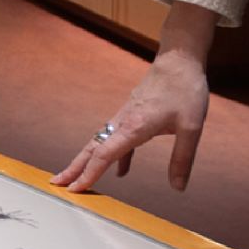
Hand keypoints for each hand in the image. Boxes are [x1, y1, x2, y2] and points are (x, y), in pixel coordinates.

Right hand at [58, 6, 218, 192]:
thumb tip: (178, 188)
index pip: (104, 155)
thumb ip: (183, 159)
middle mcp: (123, 122)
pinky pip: (116, 138)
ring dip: (86, 161)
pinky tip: (121, 171)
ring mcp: (125, 116)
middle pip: (92, 149)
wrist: (178, 59)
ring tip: (75, 177)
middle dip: (74, 167)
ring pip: (99, 142)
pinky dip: (114, 156)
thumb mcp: (191, 128)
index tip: (75, 189)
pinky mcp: (131, 113)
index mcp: (134, 127)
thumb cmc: (185, 90)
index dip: (89, 174)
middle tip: (56, 184)